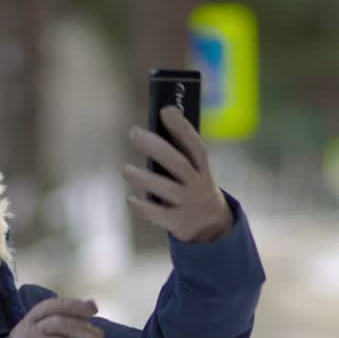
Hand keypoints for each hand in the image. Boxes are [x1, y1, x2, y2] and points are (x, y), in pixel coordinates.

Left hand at [124, 106, 232, 242]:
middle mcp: (198, 185)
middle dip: (156, 147)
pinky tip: (130, 198)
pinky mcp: (178, 223)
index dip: (182, 128)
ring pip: (166, 189)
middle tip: (133, 133)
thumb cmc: (194, 188)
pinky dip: (143, 207)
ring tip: (126, 170)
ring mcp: (188, 204)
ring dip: (144, 178)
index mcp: (203, 169)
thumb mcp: (196, 172)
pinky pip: (159, 215)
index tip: (166, 111)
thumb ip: (179, 154)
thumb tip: (155, 127)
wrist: (212, 227)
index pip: (195, 146)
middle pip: (178, 164)